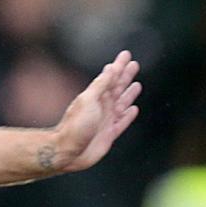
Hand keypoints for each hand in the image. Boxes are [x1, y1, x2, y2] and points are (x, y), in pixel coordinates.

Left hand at [46, 51, 140, 173]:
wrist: (68, 151)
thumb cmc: (75, 125)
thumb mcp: (88, 100)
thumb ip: (101, 85)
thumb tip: (110, 68)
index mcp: (97, 96)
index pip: (111, 76)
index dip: (119, 66)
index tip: (126, 55)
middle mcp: (102, 106)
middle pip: (118, 87)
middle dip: (126, 76)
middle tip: (134, 64)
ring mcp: (106, 120)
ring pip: (122, 103)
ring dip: (129, 94)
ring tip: (137, 85)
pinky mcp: (109, 134)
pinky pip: (122, 122)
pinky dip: (129, 116)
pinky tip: (134, 109)